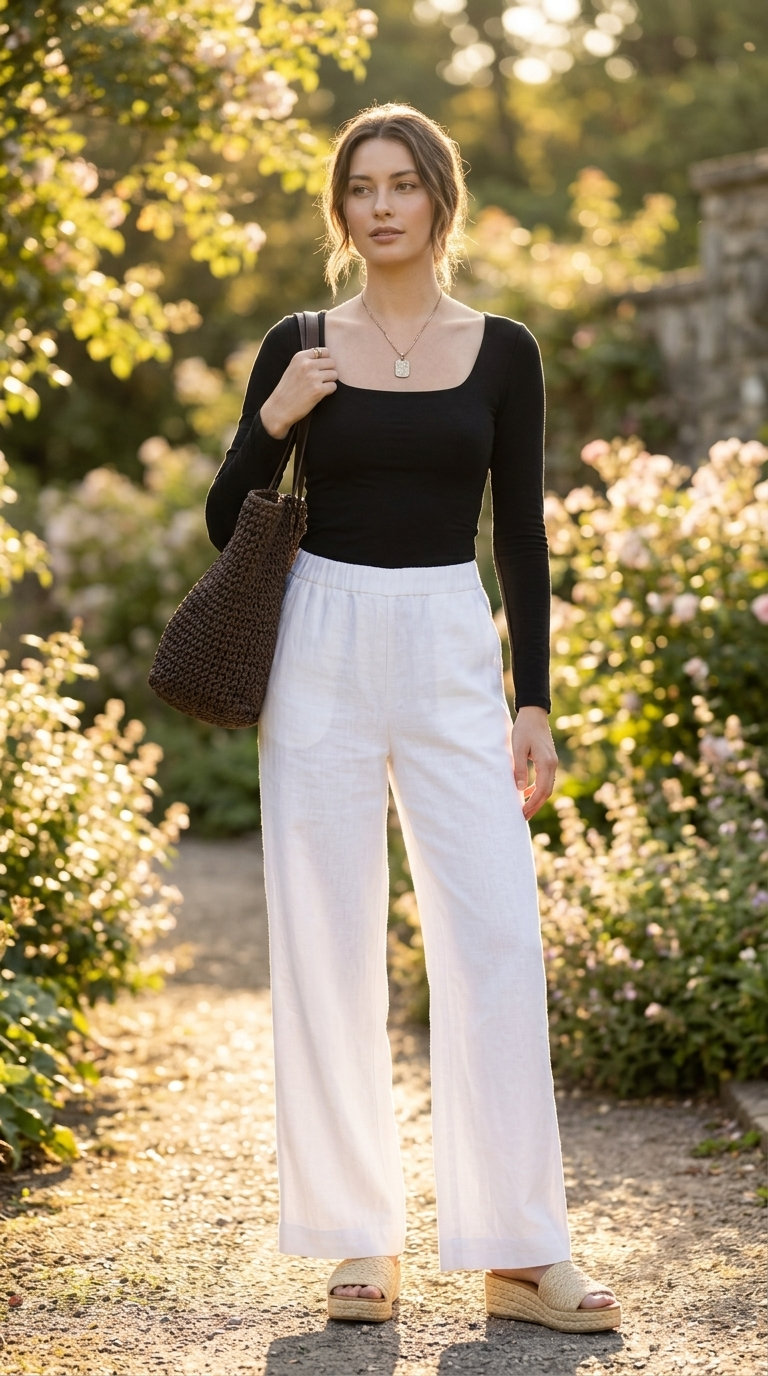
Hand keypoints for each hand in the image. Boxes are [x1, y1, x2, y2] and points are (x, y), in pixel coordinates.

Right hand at [260, 346, 337, 438]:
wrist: (279, 408)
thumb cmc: (288, 389)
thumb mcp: (293, 368)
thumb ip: (308, 361)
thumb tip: (329, 357)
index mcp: (300, 357)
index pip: (325, 351)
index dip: (325, 361)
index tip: (319, 369)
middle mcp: (307, 365)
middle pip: (332, 363)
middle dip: (329, 371)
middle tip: (320, 381)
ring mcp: (313, 377)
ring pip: (334, 374)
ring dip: (330, 381)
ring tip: (318, 387)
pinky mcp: (318, 390)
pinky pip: (333, 386)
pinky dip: (329, 391)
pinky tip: (319, 394)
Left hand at [511, 705, 556, 820]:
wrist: (534, 714)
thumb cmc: (524, 729)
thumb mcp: (517, 748)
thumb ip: (519, 768)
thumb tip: (520, 789)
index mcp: (546, 763)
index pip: (542, 790)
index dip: (532, 804)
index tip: (522, 814)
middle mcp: (552, 764)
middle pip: (547, 792)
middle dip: (535, 806)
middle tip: (523, 817)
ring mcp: (552, 762)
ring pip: (547, 787)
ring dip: (537, 799)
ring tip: (524, 809)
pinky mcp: (548, 760)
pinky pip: (544, 779)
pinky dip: (537, 788)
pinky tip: (526, 792)